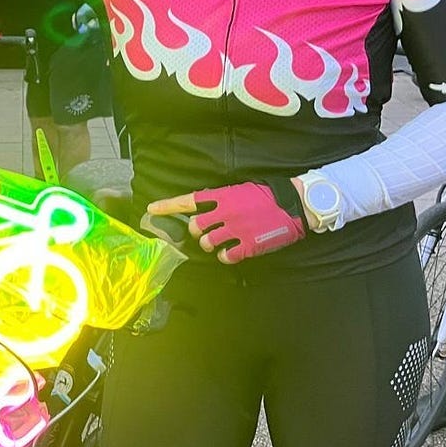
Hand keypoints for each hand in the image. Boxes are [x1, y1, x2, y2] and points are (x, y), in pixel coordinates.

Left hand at [147, 180, 306, 264]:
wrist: (294, 204)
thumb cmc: (268, 195)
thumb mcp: (241, 190)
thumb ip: (222, 199)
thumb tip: (206, 208)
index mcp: (223, 196)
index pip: (189, 200)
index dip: (168, 206)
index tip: (151, 210)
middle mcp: (225, 212)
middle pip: (195, 226)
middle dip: (196, 231)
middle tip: (206, 232)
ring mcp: (235, 230)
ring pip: (207, 243)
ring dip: (209, 245)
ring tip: (221, 242)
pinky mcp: (247, 245)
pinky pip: (224, 256)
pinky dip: (225, 256)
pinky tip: (232, 252)